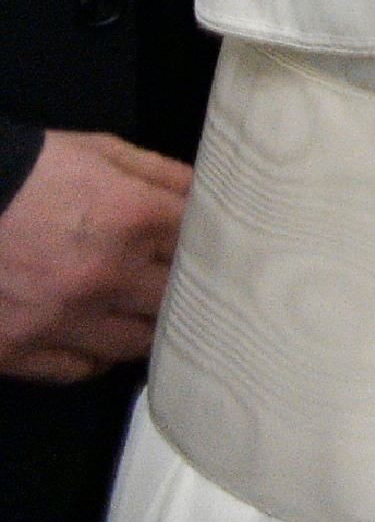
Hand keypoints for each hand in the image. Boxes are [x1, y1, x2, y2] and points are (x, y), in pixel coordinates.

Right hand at [0, 129, 188, 382]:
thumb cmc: (28, 170)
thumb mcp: (100, 151)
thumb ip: (162, 174)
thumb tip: (208, 196)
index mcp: (133, 219)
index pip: (202, 245)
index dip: (206, 246)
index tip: (209, 250)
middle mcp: (105, 276)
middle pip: (178, 301)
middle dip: (180, 290)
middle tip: (177, 285)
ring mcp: (61, 319)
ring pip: (135, 344)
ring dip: (143, 328)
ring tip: (138, 313)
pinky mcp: (18, 349)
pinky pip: (80, 370)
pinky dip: (94, 356)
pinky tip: (95, 338)